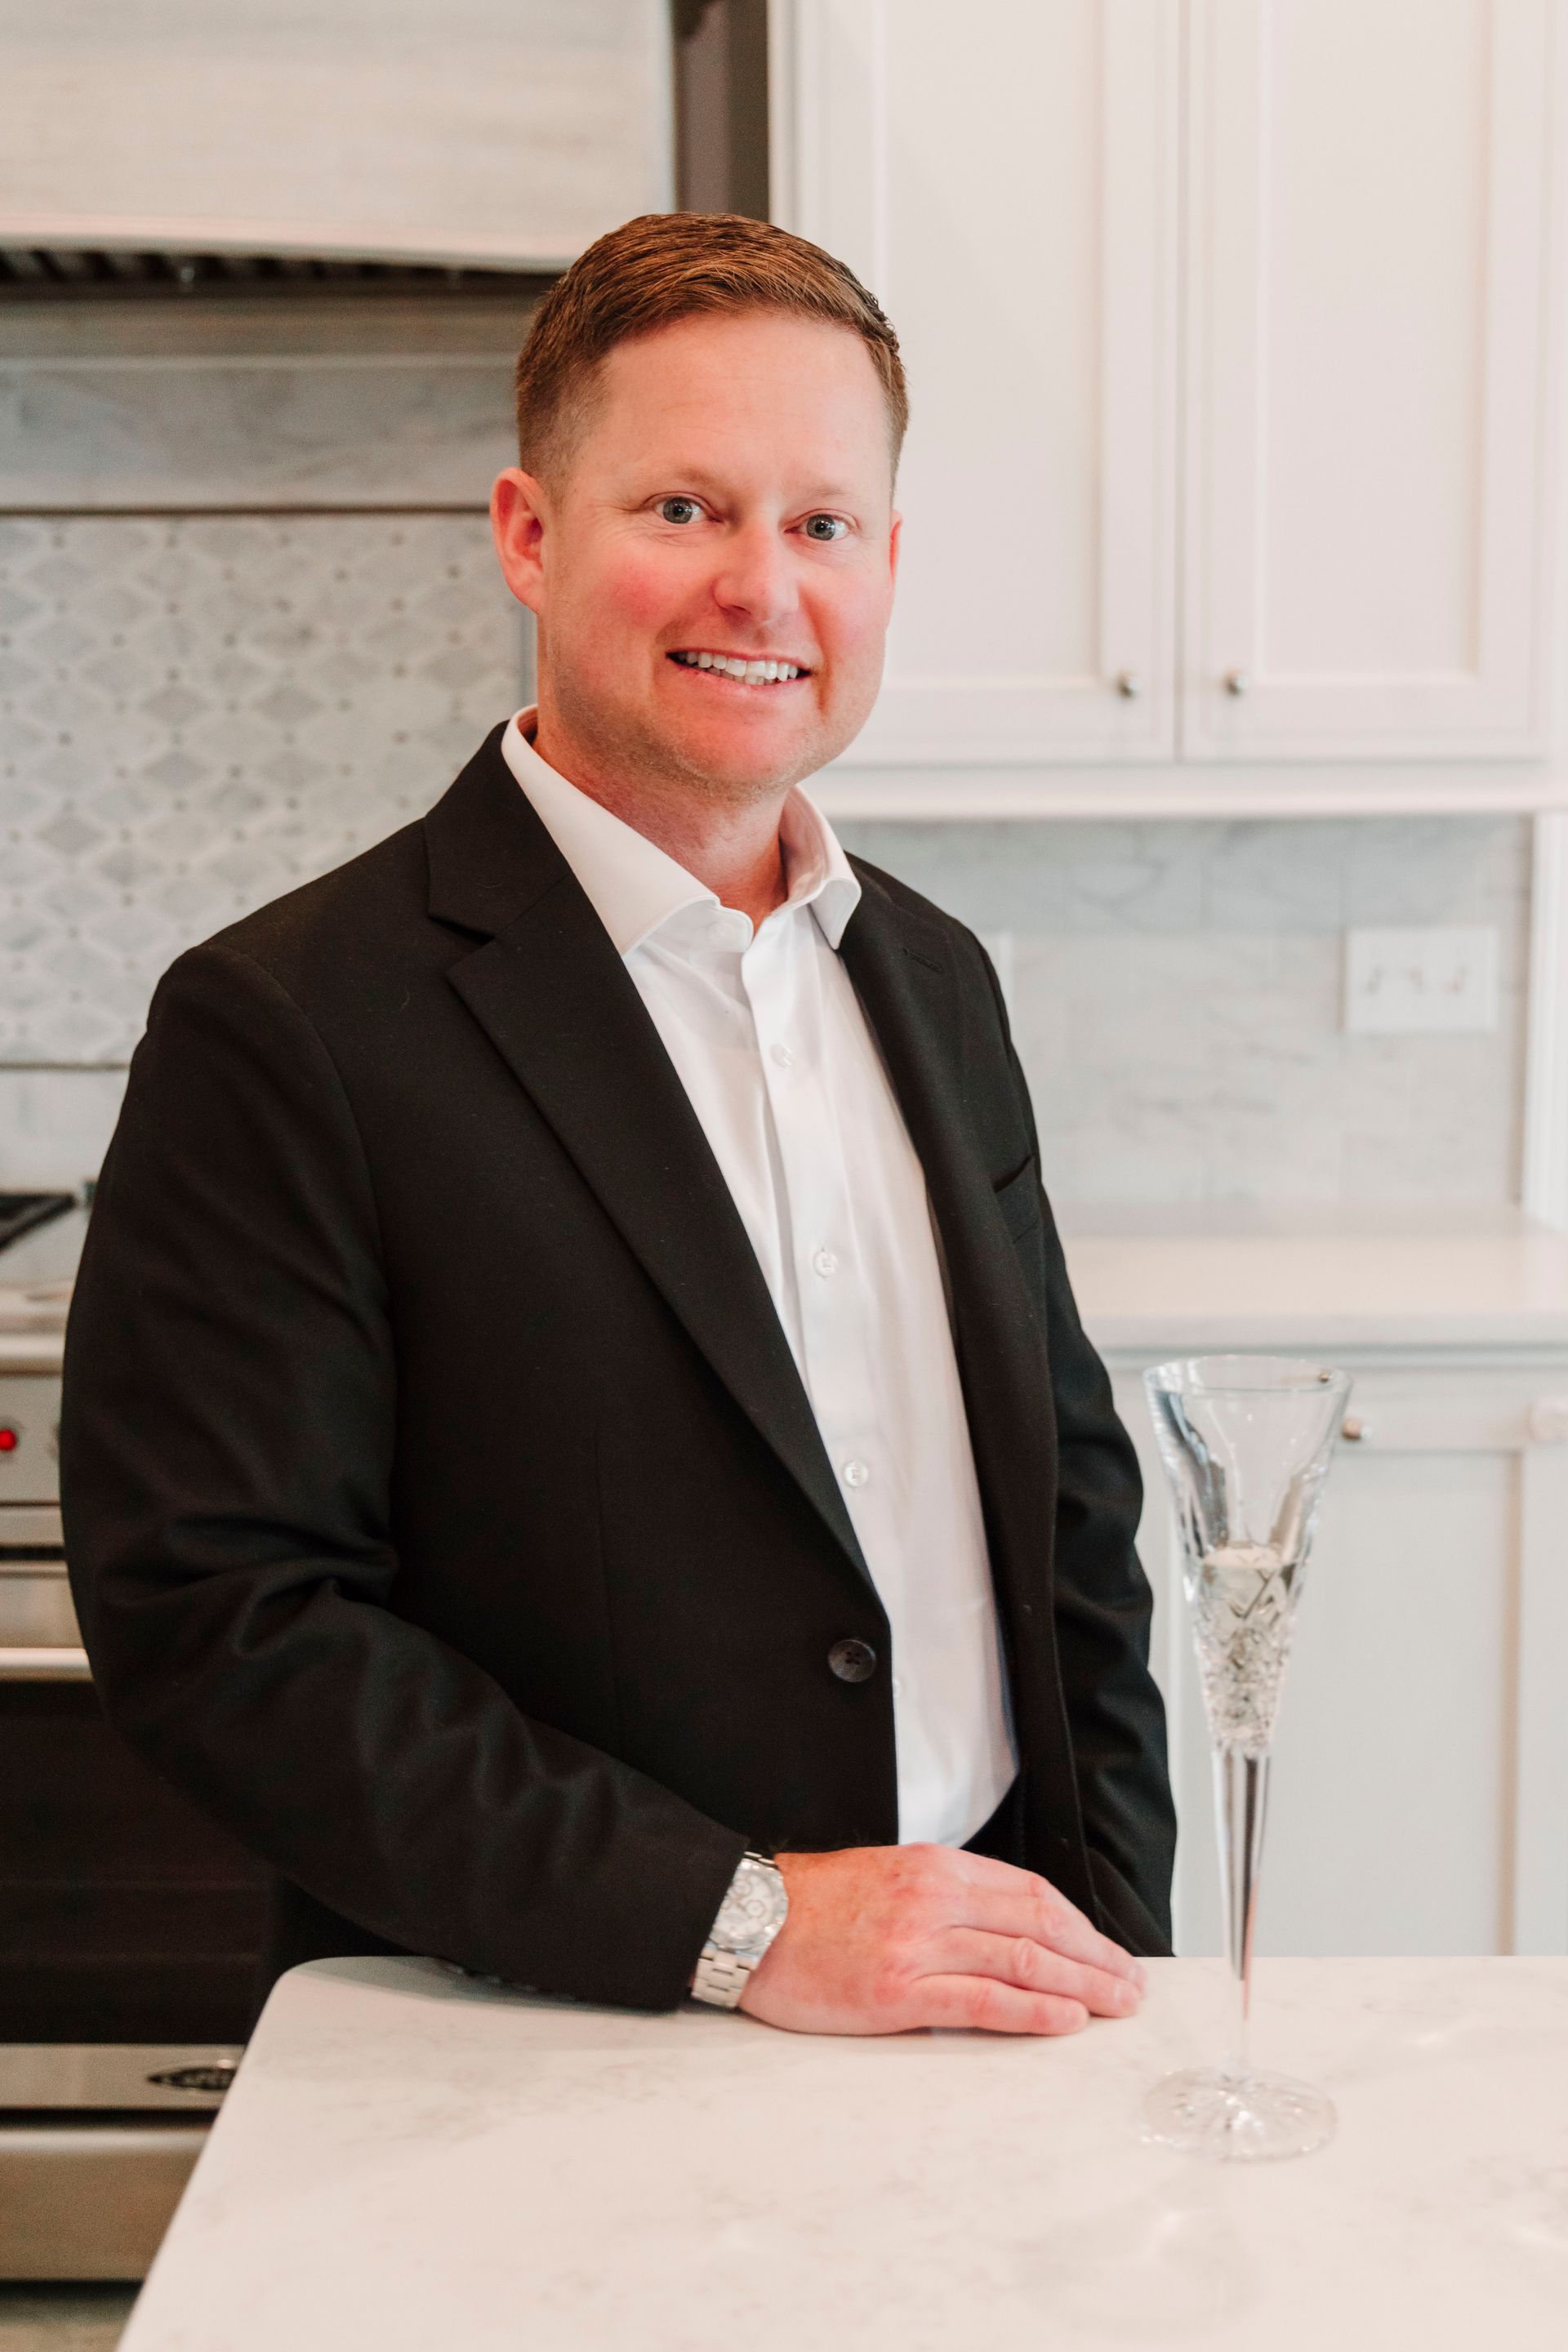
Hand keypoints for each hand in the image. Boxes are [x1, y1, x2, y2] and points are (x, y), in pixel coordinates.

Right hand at [739, 1842, 1146, 2036]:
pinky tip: (1064, 2019)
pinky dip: (1032, 2011)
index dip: (1080, 1925)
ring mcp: (917, 1944)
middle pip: (1039, 1925)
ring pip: (1022, 1961)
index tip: (1107, 1949)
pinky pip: (982, 2001)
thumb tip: (1002, 1933)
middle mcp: (933, 1899)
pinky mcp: (897, 1992)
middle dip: (1096, 1957)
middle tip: (1131, 1985)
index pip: (1029, 1893)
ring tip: (1115, 2006)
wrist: (748, 1920)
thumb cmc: (812, 1906)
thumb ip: (943, 1899)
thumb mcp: (886, 1877)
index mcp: (934, 1867)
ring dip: (1081, 1986)